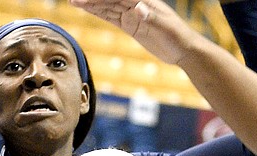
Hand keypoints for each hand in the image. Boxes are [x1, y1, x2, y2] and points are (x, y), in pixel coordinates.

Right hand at [69, 0, 200, 64]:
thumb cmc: (178, 37)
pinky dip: (98, 13)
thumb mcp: (165, 28)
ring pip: (107, 6)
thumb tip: (137, 8)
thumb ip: (151, 18)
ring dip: (90, 4)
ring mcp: (132, 13)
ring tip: (73, 1)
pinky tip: (87, 9)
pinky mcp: (131, 25)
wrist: (184, 50)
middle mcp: (135, 3)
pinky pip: (111, 17)